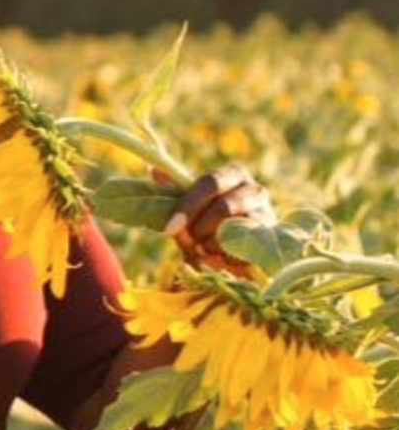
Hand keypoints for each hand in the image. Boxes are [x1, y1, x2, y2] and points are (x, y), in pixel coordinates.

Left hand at [162, 162, 277, 275]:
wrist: (235, 253)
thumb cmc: (206, 224)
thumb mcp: (188, 209)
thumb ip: (174, 192)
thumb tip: (154, 170)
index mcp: (233, 175)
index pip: (210, 182)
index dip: (189, 205)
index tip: (171, 227)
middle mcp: (256, 190)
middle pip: (225, 206)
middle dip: (202, 227)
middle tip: (191, 241)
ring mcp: (269, 216)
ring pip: (237, 231)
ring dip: (213, 245)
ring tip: (206, 250)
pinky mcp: (275, 243)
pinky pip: (248, 252)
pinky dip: (228, 260)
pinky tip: (222, 259)